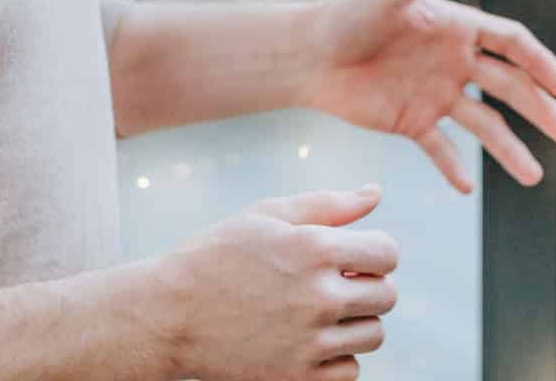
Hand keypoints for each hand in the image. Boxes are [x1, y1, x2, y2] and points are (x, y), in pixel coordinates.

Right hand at [128, 187, 399, 380]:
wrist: (167, 316)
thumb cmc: (218, 256)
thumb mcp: (267, 215)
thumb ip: (328, 204)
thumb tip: (376, 192)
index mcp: (314, 249)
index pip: (388, 253)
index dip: (375, 252)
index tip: (353, 257)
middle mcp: (317, 297)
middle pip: (386, 296)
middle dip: (368, 286)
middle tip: (336, 284)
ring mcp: (308, 342)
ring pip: (372, 334)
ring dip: (355, 322)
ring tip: (319, 312)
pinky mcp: (296, 379)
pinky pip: (350, 371)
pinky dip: (338, 358)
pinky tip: (310, 340)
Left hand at [304, 0, 555, 192]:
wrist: (308, 52)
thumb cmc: (350, 11)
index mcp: (458, 27)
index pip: (511, 44)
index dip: (539, 62)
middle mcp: (455, 62)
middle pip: (510, 88)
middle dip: (542, 111)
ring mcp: (436, 95)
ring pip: (484, 126)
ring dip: (510, 150)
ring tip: (534, 176)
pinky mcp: (412, 122)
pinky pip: (441, 149)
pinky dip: (455, 168)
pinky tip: (468, 187)